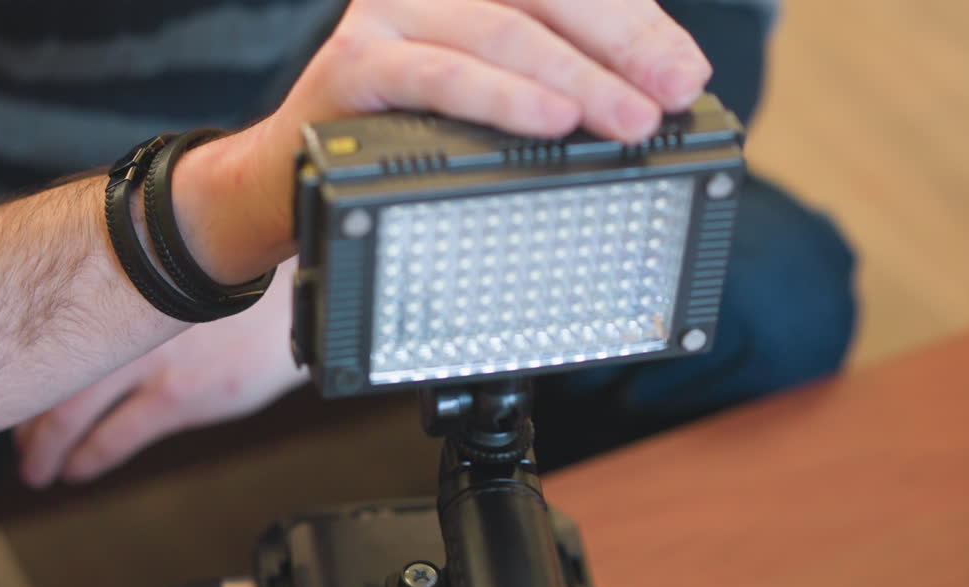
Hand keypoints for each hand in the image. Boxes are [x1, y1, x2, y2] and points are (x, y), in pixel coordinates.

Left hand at [14, 258, 308, 487]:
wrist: (301, 291)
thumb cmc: (245, 271)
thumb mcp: (177, 261)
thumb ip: (132, 282)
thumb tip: (93, 304)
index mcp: (118, 278)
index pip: (42, 326)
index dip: (17, 363)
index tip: (8, 383)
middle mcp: (124, 317)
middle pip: (48, 373)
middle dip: (26, 416)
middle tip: (16, 441)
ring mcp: (150, 358)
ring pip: (72, 410)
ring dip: (49, 446)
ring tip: (40, 466)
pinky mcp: (182, 394)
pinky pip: (118, 436)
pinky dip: (91, 457)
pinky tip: (80, 468)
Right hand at [174, 0, 713, 286]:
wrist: (281, 185)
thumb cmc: (394, 146)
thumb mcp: (480, 110)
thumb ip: (547, 91)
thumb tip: (643, 107)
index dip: (636, 24)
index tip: (687, 75)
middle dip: (622, 47)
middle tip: (671, 96)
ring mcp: (389, 18)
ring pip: (501, 31)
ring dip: (575, 76)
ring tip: (629, 121)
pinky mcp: (355, 65)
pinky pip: (438, 74)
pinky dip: (499, 98)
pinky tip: (551, 122)